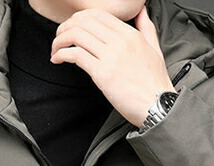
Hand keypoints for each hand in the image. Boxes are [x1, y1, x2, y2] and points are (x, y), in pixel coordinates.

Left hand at [49, 5, 175, 127]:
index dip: (78, 19)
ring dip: (60, 41)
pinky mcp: (103, 74)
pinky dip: (62, 55)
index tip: (71, 28)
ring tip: (55, 50)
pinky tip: (57, 60)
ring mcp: (111, 57)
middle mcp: (120, 42)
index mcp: (130, 34)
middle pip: (84, 22)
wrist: (158, 106)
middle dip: (65, 28)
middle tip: (59, 39)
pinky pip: (76, 55)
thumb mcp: (154, 49)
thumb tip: (142, 11)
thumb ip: (146, 27)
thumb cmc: (155, 84)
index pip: (97, 15)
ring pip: (76, 36)